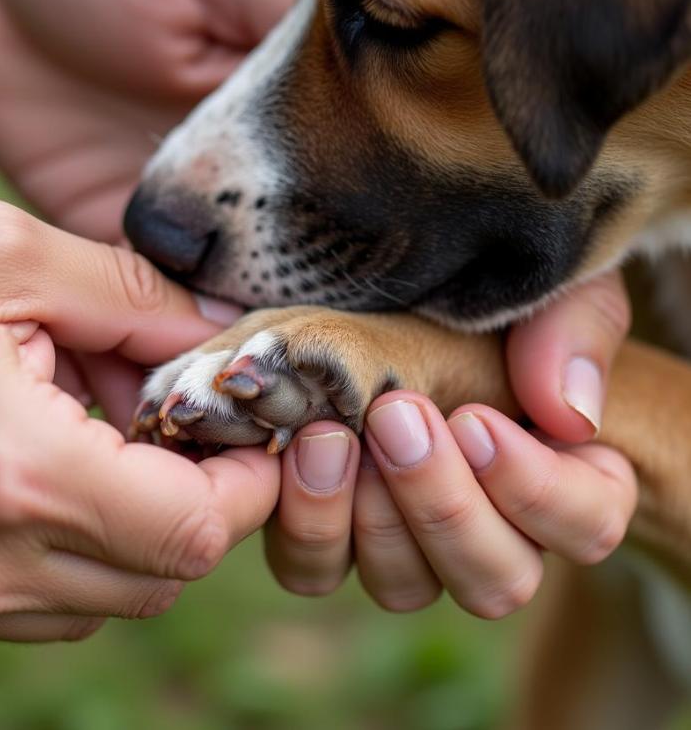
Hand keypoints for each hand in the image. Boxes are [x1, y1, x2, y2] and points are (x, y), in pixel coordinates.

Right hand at [0, 200, 278, 643]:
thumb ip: (124, 294)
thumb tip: (209, 329)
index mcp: (16, 474)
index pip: (197, 529)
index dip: (245, 482)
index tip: (242, 430)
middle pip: (163, 573)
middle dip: (196, 497)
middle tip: (169, 419)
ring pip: (106, 599)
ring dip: (134, 526)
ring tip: (94, 437)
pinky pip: (36, 605)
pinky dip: (69, 549)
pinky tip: (36, 474)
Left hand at [263, 273, 637, 615]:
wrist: (374, 300)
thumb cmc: (473, 300)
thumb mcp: (537, 289)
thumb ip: (570, 334)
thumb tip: (568, 414)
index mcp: (559, 473)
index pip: (586, 525)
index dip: (535, 490)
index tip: (474, 420)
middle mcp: (488, 529)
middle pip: (495, 580)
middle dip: (441, 502)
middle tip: (393, 415)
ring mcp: (404, 542)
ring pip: (404, 586)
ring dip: (370, 518)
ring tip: (331, 438)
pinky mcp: (327, 534)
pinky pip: (313, 570)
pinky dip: (300, 522)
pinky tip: (289, 454)